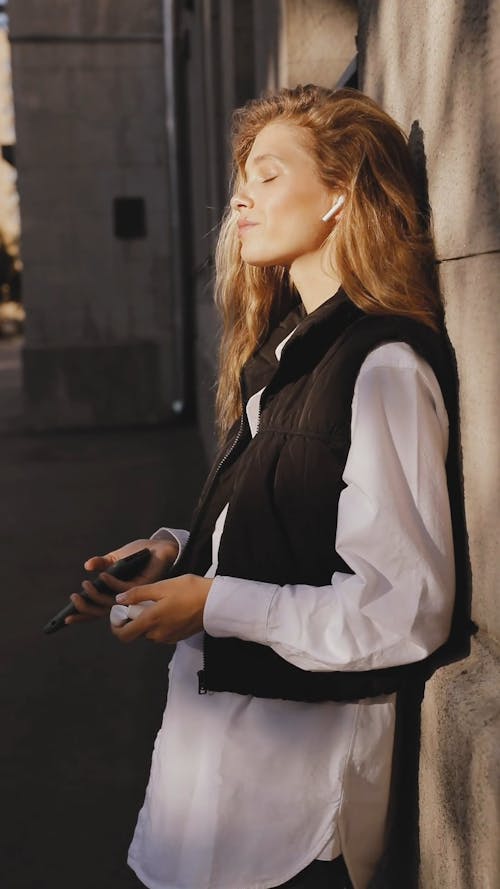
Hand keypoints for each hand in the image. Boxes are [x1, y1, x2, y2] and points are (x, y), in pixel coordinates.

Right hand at [65, 537, 179, 625]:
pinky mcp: (141, 589)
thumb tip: (87, 566)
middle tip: (74, 598)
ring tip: (85, 585)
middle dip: (85, 608)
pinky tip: (103, 575)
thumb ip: (101, 563)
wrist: (158, 548)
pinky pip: (123, 590)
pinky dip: (111, 583)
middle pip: (101, 611)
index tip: (66, 618)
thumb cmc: (138, 555)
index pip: (96, 608)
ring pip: (110, 603)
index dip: (82, 615)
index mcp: (114, 594)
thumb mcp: (115, 557)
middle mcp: (123, 599)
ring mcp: (132, 597)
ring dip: (95, 595)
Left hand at [109, 575, 212, 643]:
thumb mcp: (162, 586)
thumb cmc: (189, 590)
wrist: (216, 602)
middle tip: (141, 603)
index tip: (120, 613)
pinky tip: (169, 609)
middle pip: (136, 633)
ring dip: (148, 621)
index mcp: (151, 621)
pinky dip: (159, 624)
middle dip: (134, 620)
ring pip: (149, 632)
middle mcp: (157, 634)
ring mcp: (168, 638)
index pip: (123, 635)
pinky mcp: (178, 638)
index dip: (117, 626)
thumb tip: (119, 599)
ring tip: (157, 603)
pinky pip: (161, 633)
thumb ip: (138, 593)